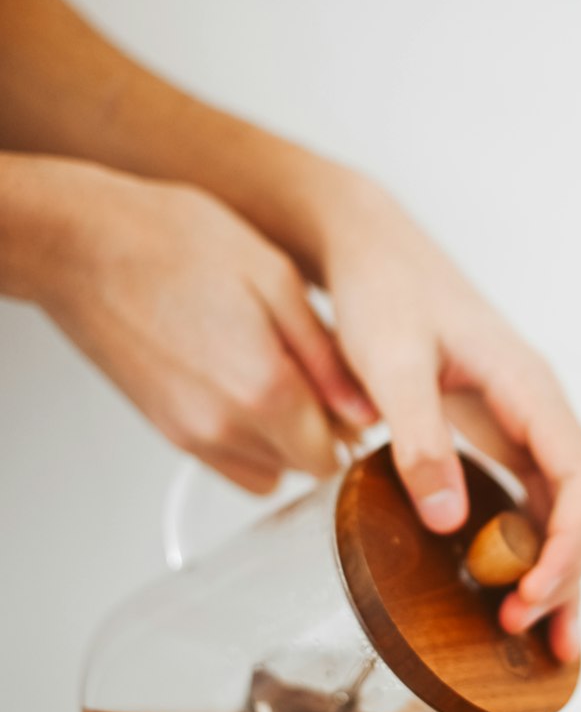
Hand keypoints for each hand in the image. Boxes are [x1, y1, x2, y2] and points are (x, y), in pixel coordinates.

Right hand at [32, 160, 372, 491]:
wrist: (83, 244)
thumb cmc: (173, 242)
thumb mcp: (276, 278)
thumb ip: (326, 355)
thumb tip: (365, 410)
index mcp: (264, 388)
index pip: (332, 453)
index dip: (350, 425)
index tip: (350, 392)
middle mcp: (225, 425)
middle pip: (302, 467)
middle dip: (320, 431)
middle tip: (315, 373)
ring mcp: (190, 434)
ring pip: (267, 470)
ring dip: (284, 439)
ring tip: (275, 375)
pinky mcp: (166, 430)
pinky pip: (228, 462)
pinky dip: (247, 441)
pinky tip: (242, 387)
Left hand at [321, 172, 580, 662]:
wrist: (370, 248)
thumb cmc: (381, 293)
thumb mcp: (390, 361)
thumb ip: (418, 436)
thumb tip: (445, 521)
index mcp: (527, 387)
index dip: (570, 544)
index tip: (533, 596)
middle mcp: (537, 407)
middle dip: (569, 575)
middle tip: (534, 638)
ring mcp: (520, 420)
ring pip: (563, 507)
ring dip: (562, 571)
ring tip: (552, 643)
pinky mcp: (495, 429)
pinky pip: (536, 496)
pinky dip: (547, 543)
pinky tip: (556, 583)